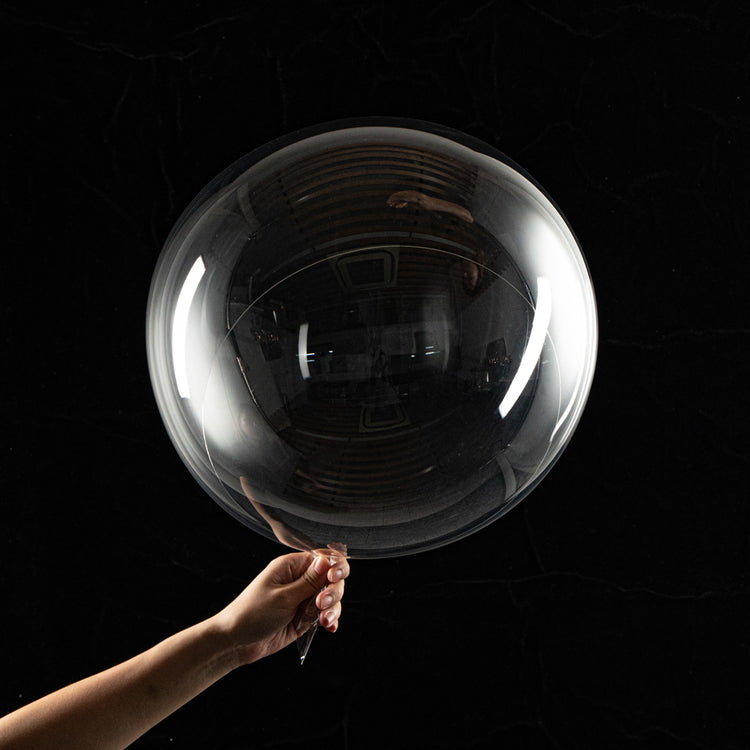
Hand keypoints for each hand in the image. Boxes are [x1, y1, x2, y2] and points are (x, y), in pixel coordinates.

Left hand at [215, 551, 349, 664]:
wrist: (236, 642)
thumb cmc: (252, 614)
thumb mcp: (283, 597)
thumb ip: (309, 582)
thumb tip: (328, 561)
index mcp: (291, 566)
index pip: (323, 558)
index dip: (334, 566)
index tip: (334, 578)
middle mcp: (299, 580)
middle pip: (331, 578)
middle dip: (333, 591)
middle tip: (322, 604)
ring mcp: (302, 599)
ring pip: (331, 597)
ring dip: (333, 608)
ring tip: (324, 620)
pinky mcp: (303, 616)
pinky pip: (325, 614)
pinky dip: (330, 619)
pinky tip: (329, 627)